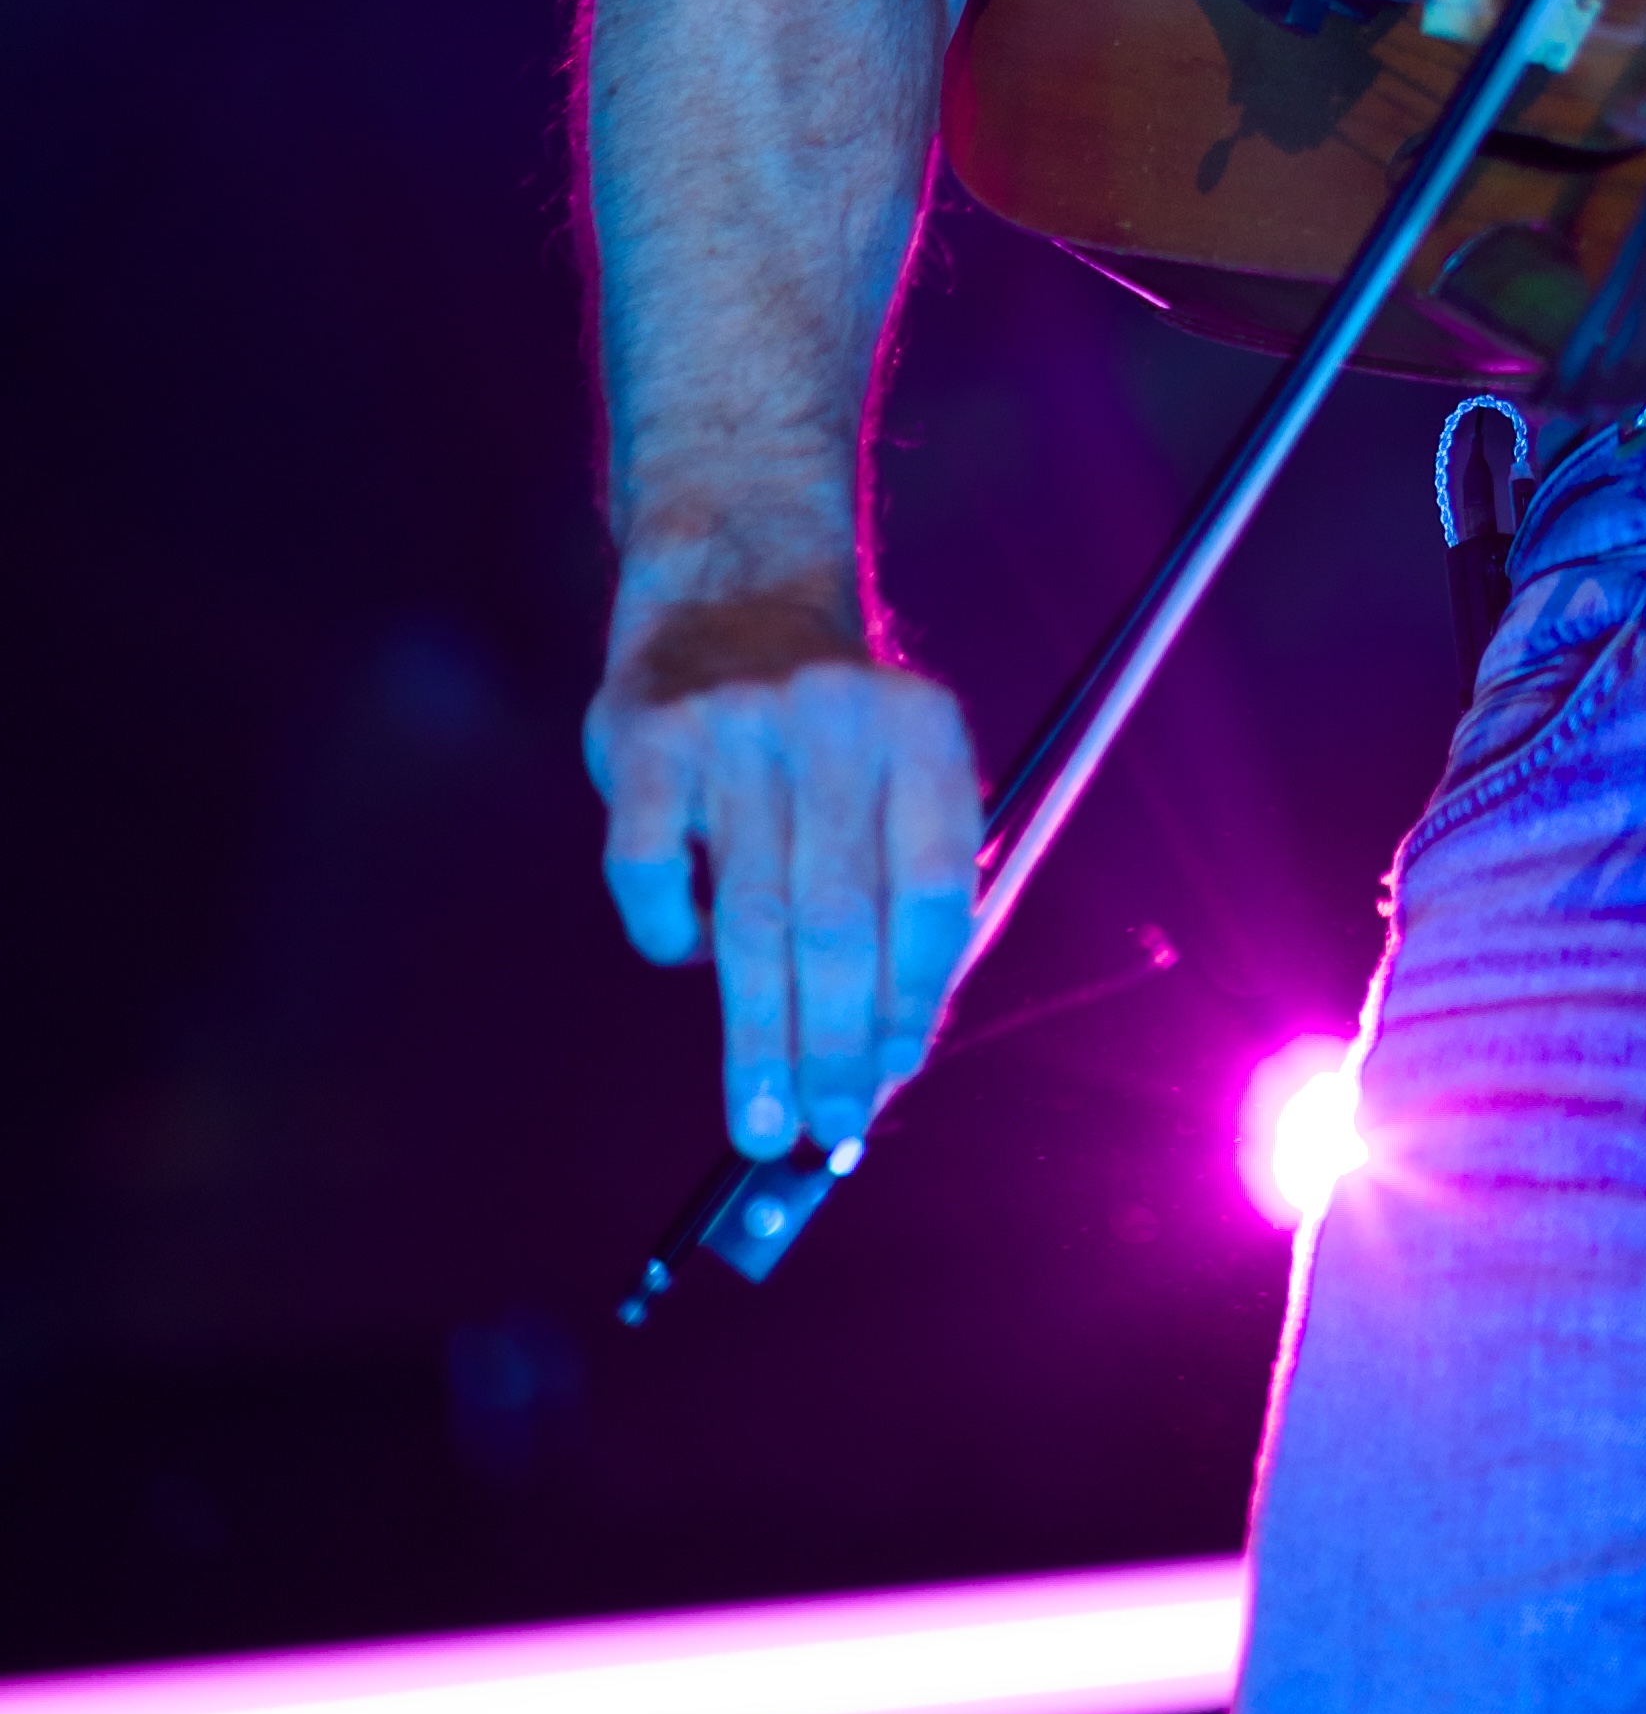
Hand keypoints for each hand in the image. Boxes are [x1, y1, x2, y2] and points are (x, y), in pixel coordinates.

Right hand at [587, 584, 981, 1157]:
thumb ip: (905, 885)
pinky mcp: (647, 740)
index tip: (891, 1079)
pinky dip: (672, 937)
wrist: (733, 583)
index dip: (911, 998)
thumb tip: (886, 1056)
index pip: (930, 891)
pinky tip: (692, 957)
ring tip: (760, 1122)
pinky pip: (653, 877)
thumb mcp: (897, 763)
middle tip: (825, 1129)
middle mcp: (834, 721)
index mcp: (922, 729)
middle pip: (840, 920)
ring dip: (756, 1036)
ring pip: (750, 918)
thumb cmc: (831, 723)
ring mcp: (736, 727)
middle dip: (832, 1045)